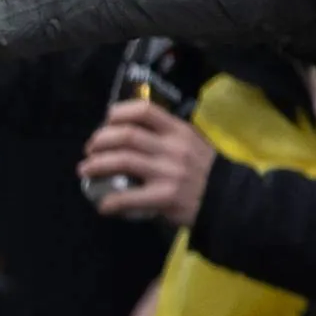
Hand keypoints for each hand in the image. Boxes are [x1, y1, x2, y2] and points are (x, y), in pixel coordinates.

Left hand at [78, 99, 217, 224]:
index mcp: (179, 131)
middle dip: (100, 141)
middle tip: (90, 150)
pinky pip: (129, 197)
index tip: (105, 122)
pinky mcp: (166, 197)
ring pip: (123, 161)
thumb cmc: (204, 172)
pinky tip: (103, 205)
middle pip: (126, 135)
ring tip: (85, 171)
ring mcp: (169, 172)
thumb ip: (165, 136)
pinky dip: (111, 201)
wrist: (230, 200)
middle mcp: (173, 147)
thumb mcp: (191, 143)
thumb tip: (126, 133)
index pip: (144, 111)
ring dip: (97, 165)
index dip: (118, 114)